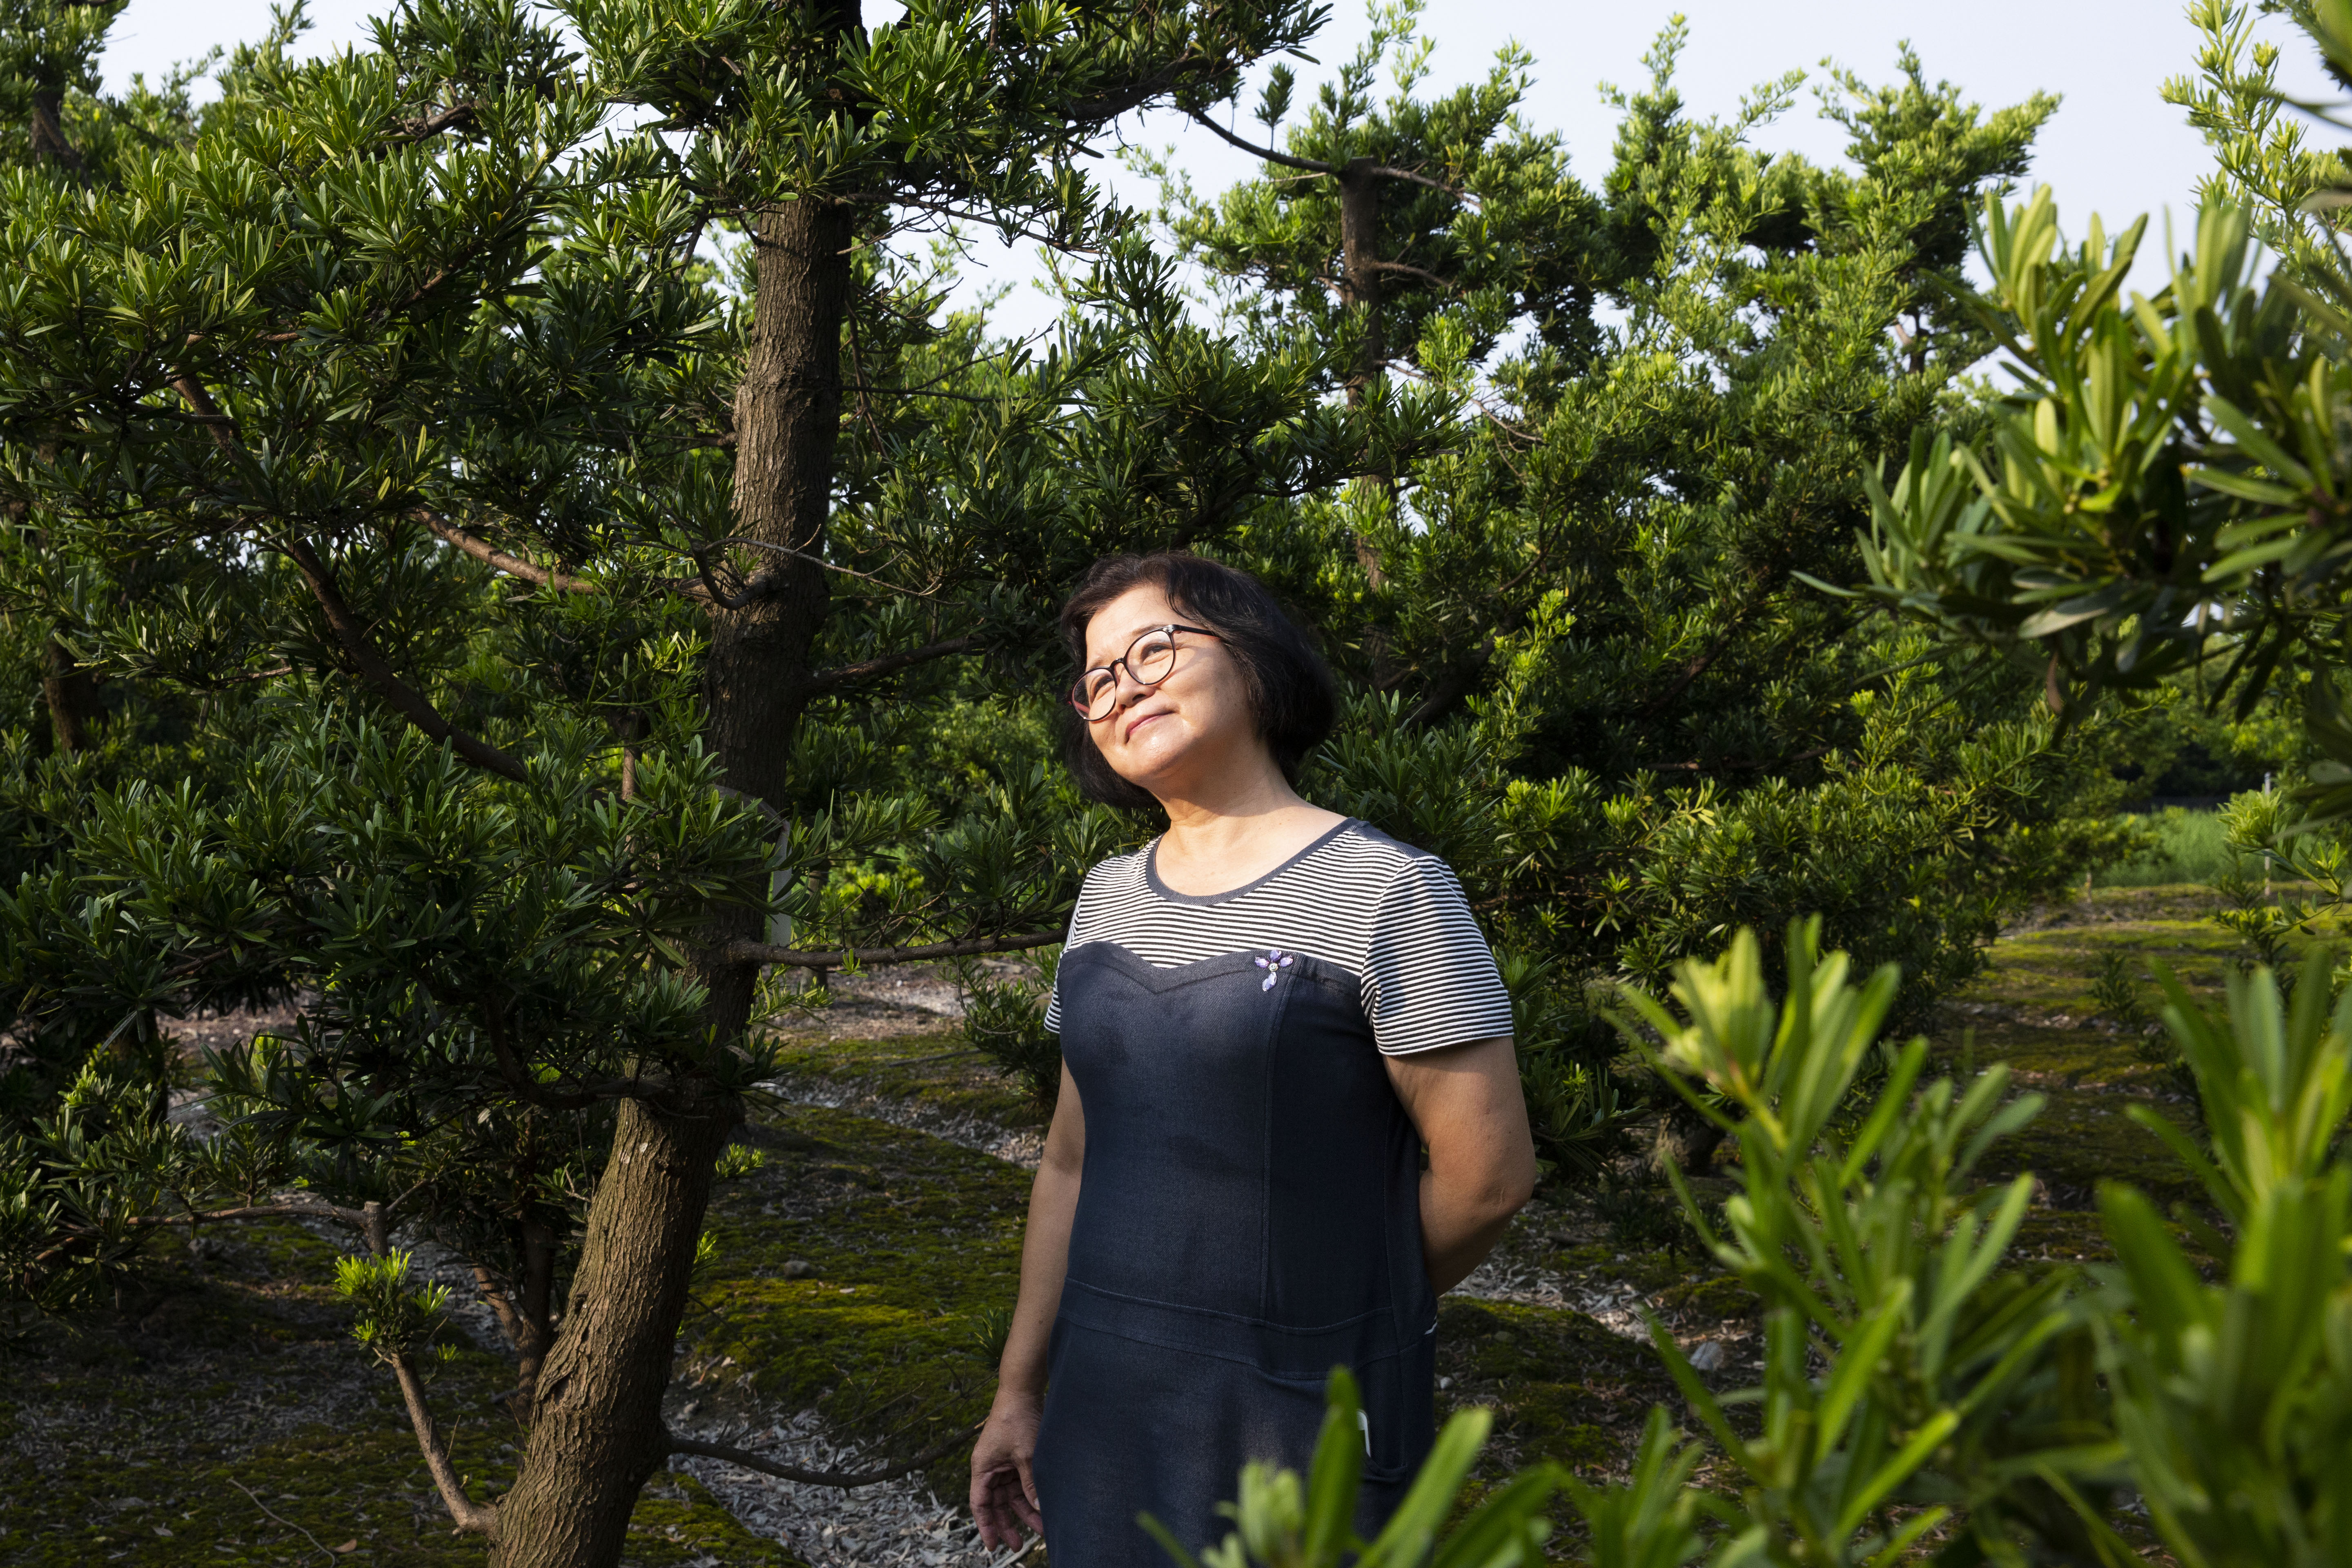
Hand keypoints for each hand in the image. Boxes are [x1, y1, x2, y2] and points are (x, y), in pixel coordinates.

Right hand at [969, 1394, 1043, 1549]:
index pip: (980, 1504)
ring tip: (1041, 1528)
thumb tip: (1039, 1510)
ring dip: (1025, 1510)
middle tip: (1019, 1544)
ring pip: (1012, 1495)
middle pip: (997, 1504)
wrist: (1023, 1390)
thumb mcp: (1026, 1455)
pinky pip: (1021, 1483)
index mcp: (983, 1468)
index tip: (993, 1546)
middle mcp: (990, 1468)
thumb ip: (1030, 1484)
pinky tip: (1041, 1506)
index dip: (986, 1526)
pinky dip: (1030, 1494)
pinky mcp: (1016, 1457)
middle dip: (1008, 1524)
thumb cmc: (1017, 1419)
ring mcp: (1003, 1463)